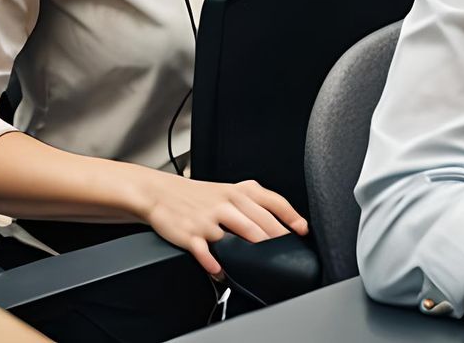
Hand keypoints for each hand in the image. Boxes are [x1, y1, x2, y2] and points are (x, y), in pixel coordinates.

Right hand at [132, 171, 307, 277]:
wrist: (161, 193)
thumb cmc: (199, 196)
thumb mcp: (229, 192)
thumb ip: (252, 205)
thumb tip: (280, 224)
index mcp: (239, 192)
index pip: (273, 201)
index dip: (291, 216)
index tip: (303, 230)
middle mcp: (227, 202)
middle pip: (260, 221)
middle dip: (278, 238)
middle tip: (289, 252)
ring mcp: (209, 218)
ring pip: (239, 233)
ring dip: (254, 249)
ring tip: (264, 263)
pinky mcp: (191, 233)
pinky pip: (206, 251)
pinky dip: (215, 263)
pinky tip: (221, 271)